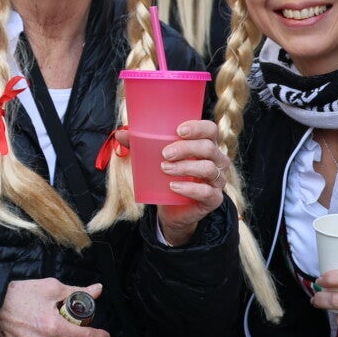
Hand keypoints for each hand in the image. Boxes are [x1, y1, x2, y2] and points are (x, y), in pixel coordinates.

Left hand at [116, 119, 229, 245]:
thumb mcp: (152, 158)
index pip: (210, 130)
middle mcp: (216, 160)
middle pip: (208, 148)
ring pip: (208, 169)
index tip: (179, 131)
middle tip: (164, 154)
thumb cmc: (166, 175)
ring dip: (185, 167)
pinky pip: (207, 192)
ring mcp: (217, 180)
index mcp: (205, 144)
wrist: (171, 208)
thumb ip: (139, 144)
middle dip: (185, 148)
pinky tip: (174, 187)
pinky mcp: (214, 199)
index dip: (198, 128)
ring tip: (165, 169)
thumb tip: (120, 134)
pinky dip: (190, 189)